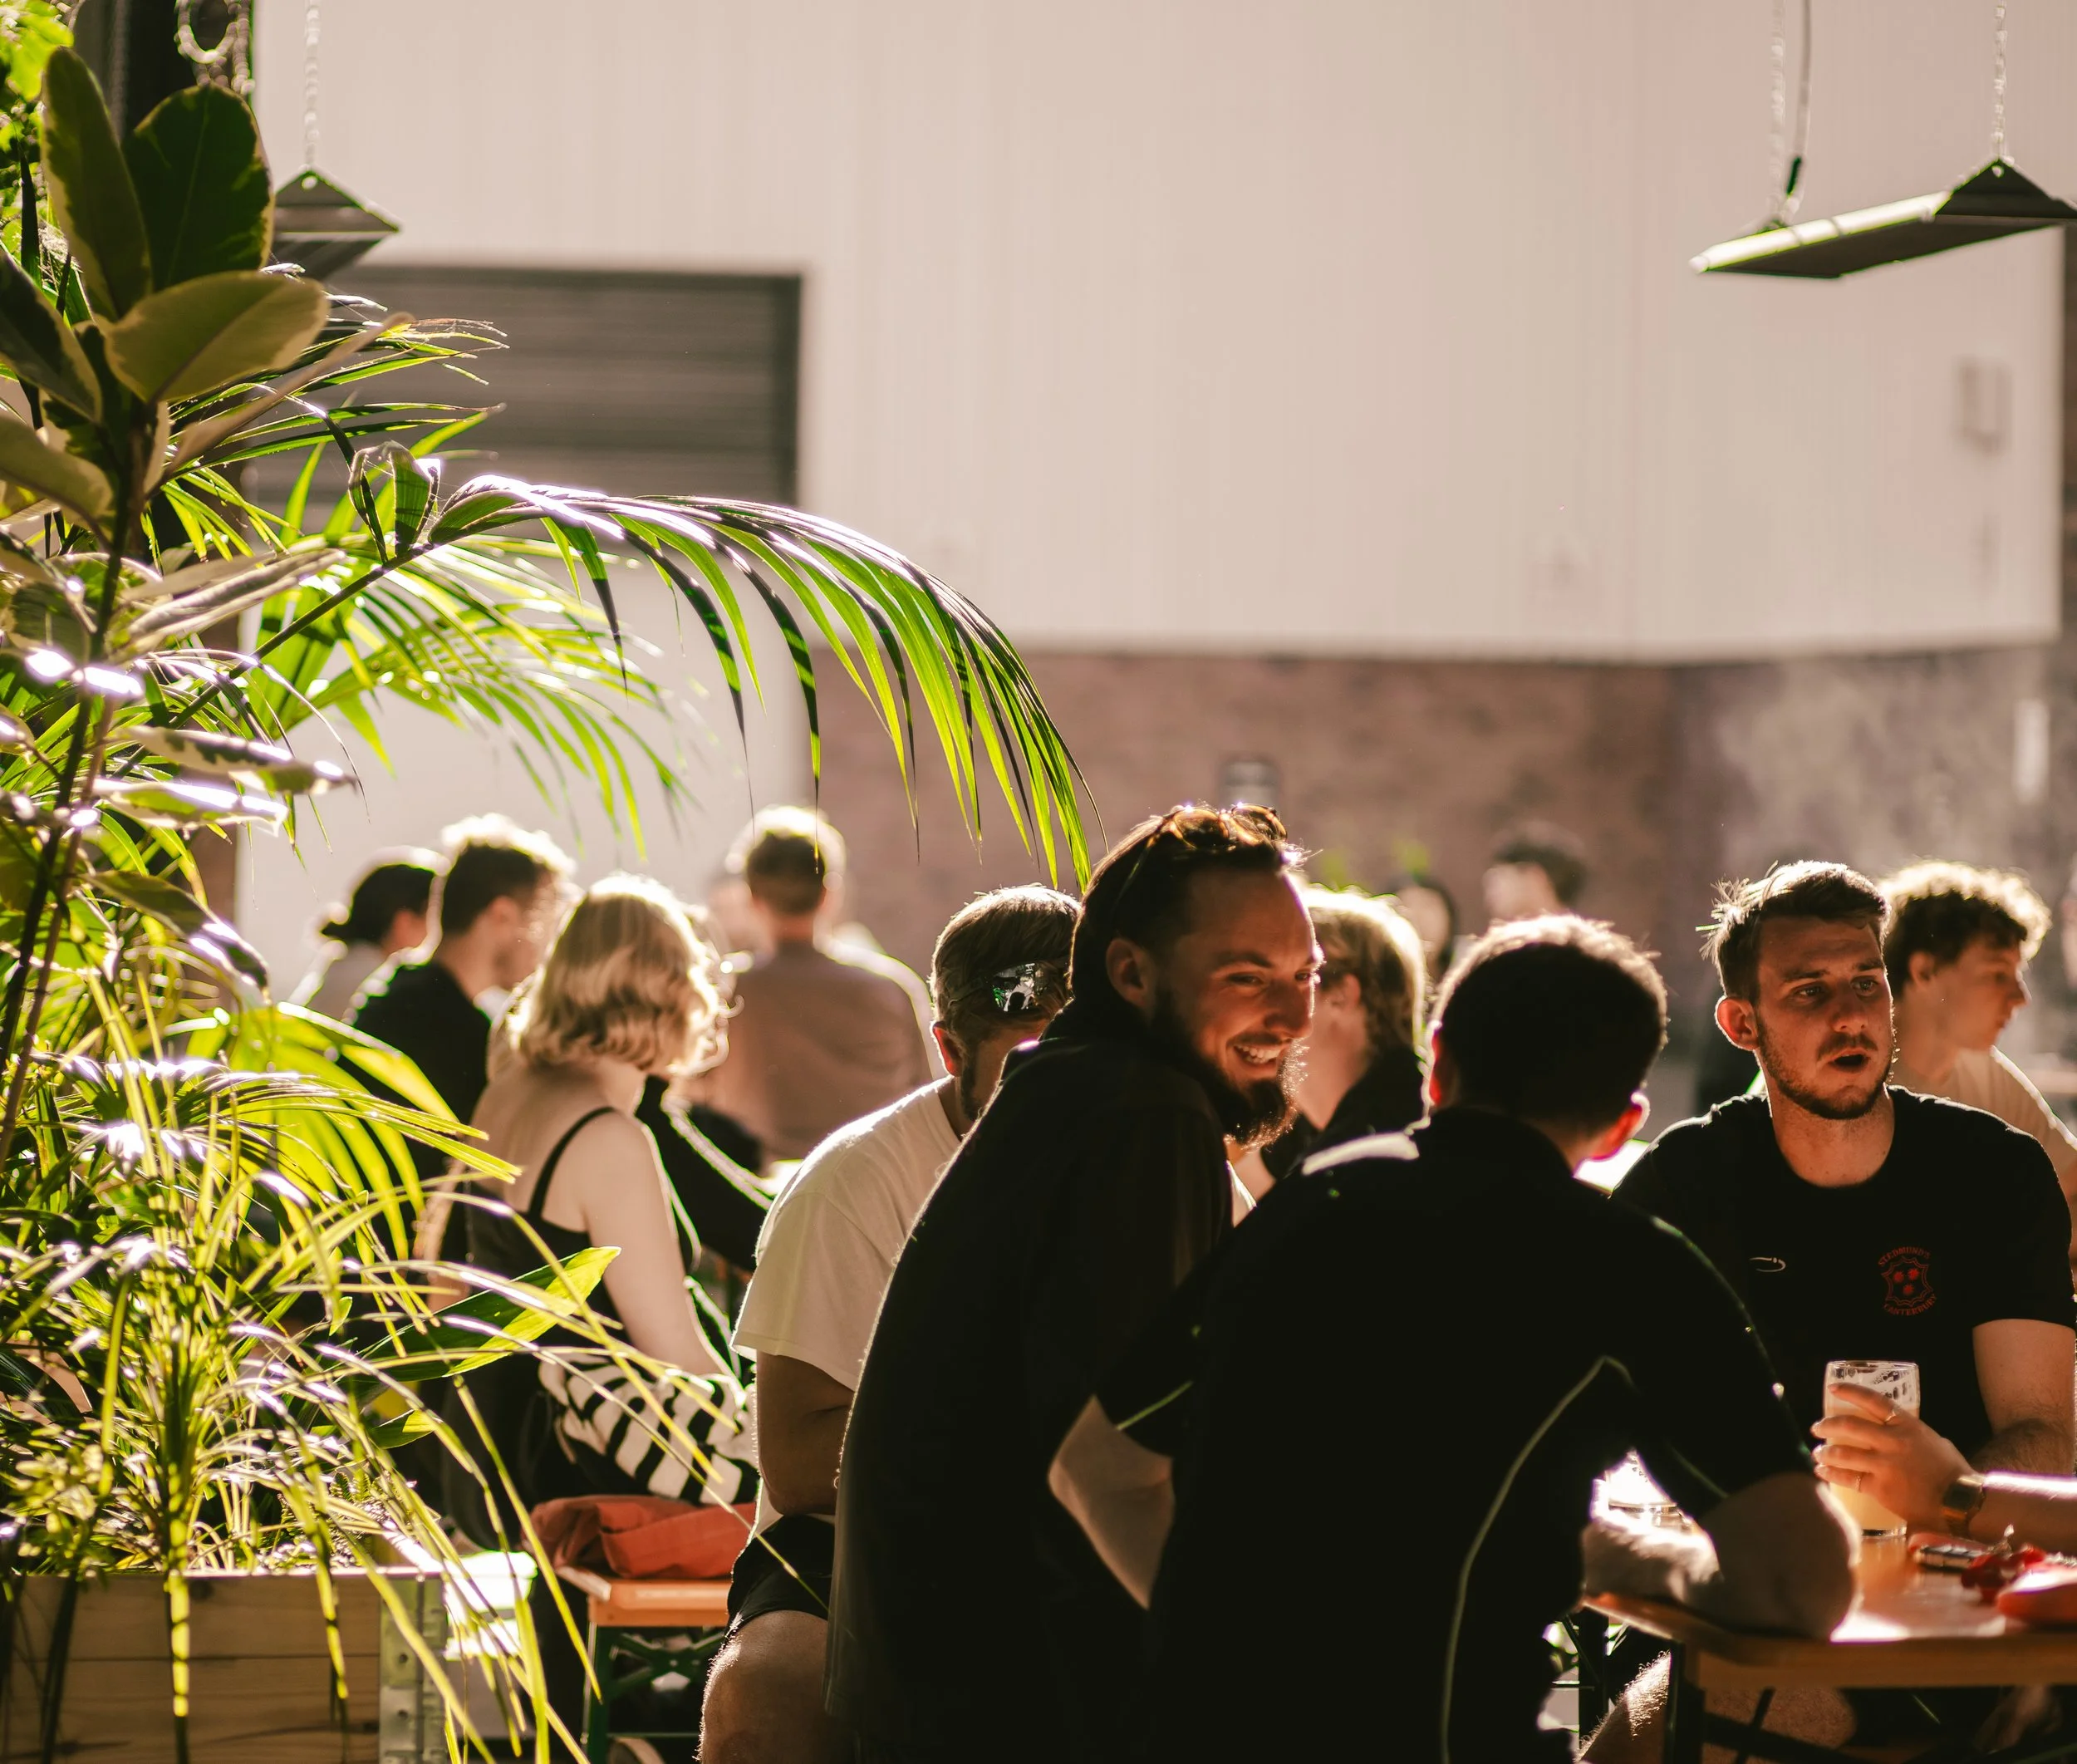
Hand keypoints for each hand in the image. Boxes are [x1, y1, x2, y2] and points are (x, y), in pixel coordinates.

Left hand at [1810, 1382, 1969, 1531]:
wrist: (1962, 1502)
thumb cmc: (1954, 1473)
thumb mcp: (1934, 1442)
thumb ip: (1911, 1435)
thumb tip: (1896, 1433)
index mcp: (1908, 1425)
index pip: (1874, 1401)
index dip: (1851, 1392)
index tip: (1833, 1388)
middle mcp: (1892, 1441)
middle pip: (1850, 1425)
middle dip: (1828, 1425)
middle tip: (1817, 1427)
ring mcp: (1884, 1464)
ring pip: (1844, 1453)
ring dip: (1825, 1452)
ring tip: (1817, 1453)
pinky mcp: (1880, 1488)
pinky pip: (1849, 1478)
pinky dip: (1833, 1474)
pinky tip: (1823, 1472)